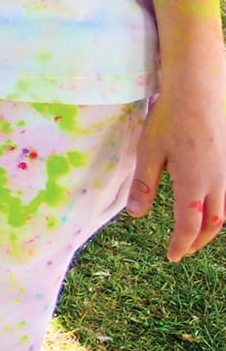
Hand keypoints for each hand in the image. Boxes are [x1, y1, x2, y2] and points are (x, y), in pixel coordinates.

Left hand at [127, 86, 225, 260]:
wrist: (198, 94)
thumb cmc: (169, 120)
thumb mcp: (148, 151)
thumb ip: (143, 184)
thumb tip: (135, 215)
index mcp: (193, 184)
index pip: (189, 225)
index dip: (180, 244)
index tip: (171, 257)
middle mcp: (214, 184)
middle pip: (211, 224)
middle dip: (197, 242)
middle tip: (181, 251)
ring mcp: (223, 174)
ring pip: (222, 213)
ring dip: (208, 228)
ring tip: (191, 236)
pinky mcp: (224, 165)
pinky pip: (224, 198)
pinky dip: (214, 212)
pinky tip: (202, 208)